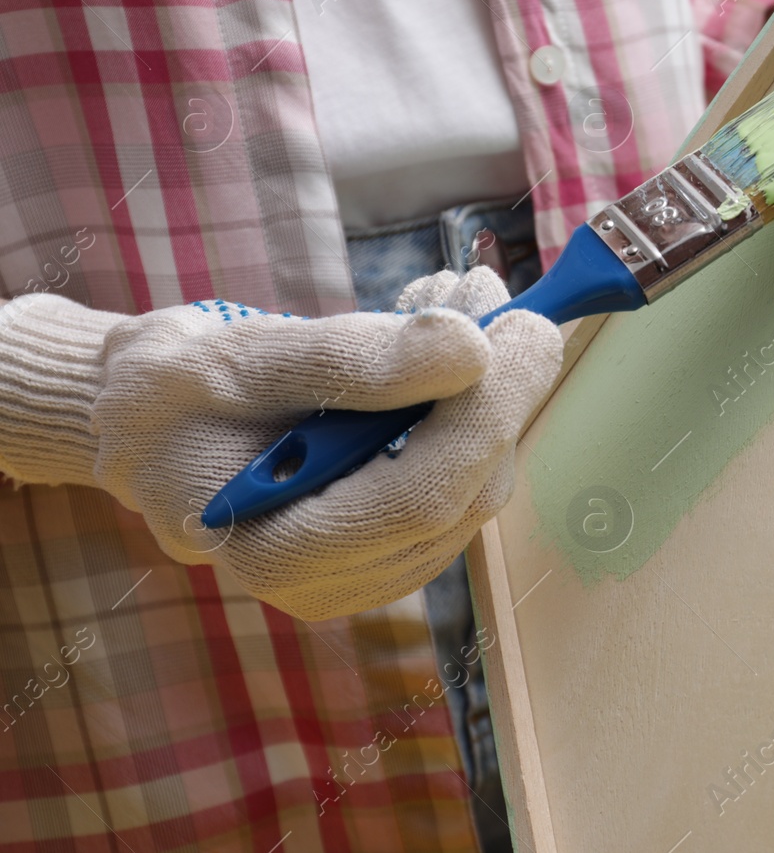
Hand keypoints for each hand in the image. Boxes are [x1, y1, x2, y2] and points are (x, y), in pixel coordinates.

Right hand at [0, 267, 560, 619]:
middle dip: (497, 383)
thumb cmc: (173, 394)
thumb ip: (350, 359)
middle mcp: (335, 581)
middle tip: (486, 288)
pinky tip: (439, 344)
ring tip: (452, 298)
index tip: (528, 326)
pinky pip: (468, 471)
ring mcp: (374, 569)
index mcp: (278, 552)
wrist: (150, 426)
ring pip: (480, 477)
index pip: (422, 496)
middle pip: (465, 491)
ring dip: (490, 381)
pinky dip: (473, 400)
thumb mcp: (237, 358)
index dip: (487, 412)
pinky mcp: (401, 541)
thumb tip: (471, 348)